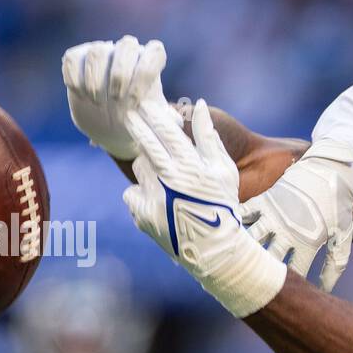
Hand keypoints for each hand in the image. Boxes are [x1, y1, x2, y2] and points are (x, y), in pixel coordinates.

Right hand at [62, 35, 167, 159]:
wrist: (110, 123)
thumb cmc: (137, 118)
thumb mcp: (153, 120)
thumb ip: (164, 119)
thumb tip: (175, 121)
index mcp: (149, 61)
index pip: (155, 52)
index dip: (145, 73)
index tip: (137, 101)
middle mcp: (126, 51)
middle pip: (127, 45)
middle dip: (121, 75)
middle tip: (116, 100)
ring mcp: (101, 51)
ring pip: (98, 51)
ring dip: (96, 80)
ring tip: (97, 103)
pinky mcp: (77, 57)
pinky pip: (72, 58)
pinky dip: (75, 78)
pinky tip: (81, 95)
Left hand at [123, 98, 285, 316]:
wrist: (215, 249)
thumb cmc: (223, 204)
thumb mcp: (223, 169)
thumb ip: (208, 136)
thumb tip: (198, 103)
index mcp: (190, 166)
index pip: (165, 131)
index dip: (152, 114)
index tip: (142, 104)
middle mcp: (168, 179)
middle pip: (144, 144)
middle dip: (136, 127)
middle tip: (129, 117)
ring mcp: (153, 198)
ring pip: (139, 168)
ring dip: (147, 167)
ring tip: (163, 178)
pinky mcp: (143, 215)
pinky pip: (133, 193)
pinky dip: (142, 194)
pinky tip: (158, 202)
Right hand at [239, 138, 352, 292]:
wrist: (331, 170)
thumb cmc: (338, 206)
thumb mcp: (342, 236)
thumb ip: (334, 264)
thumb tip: (325, 290)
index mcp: (308, 243)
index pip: (294, 273)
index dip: (285, 287)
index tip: (276, 297)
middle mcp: (288, 232)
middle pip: (267, 261)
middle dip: (258, 276)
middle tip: (246, 287)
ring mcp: (274, 215)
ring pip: (252, 239)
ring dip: (241, 253)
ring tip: (228, 267)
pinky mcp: (266, 199)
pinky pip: (244, 214)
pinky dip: (233, 224)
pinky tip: (223, 235)